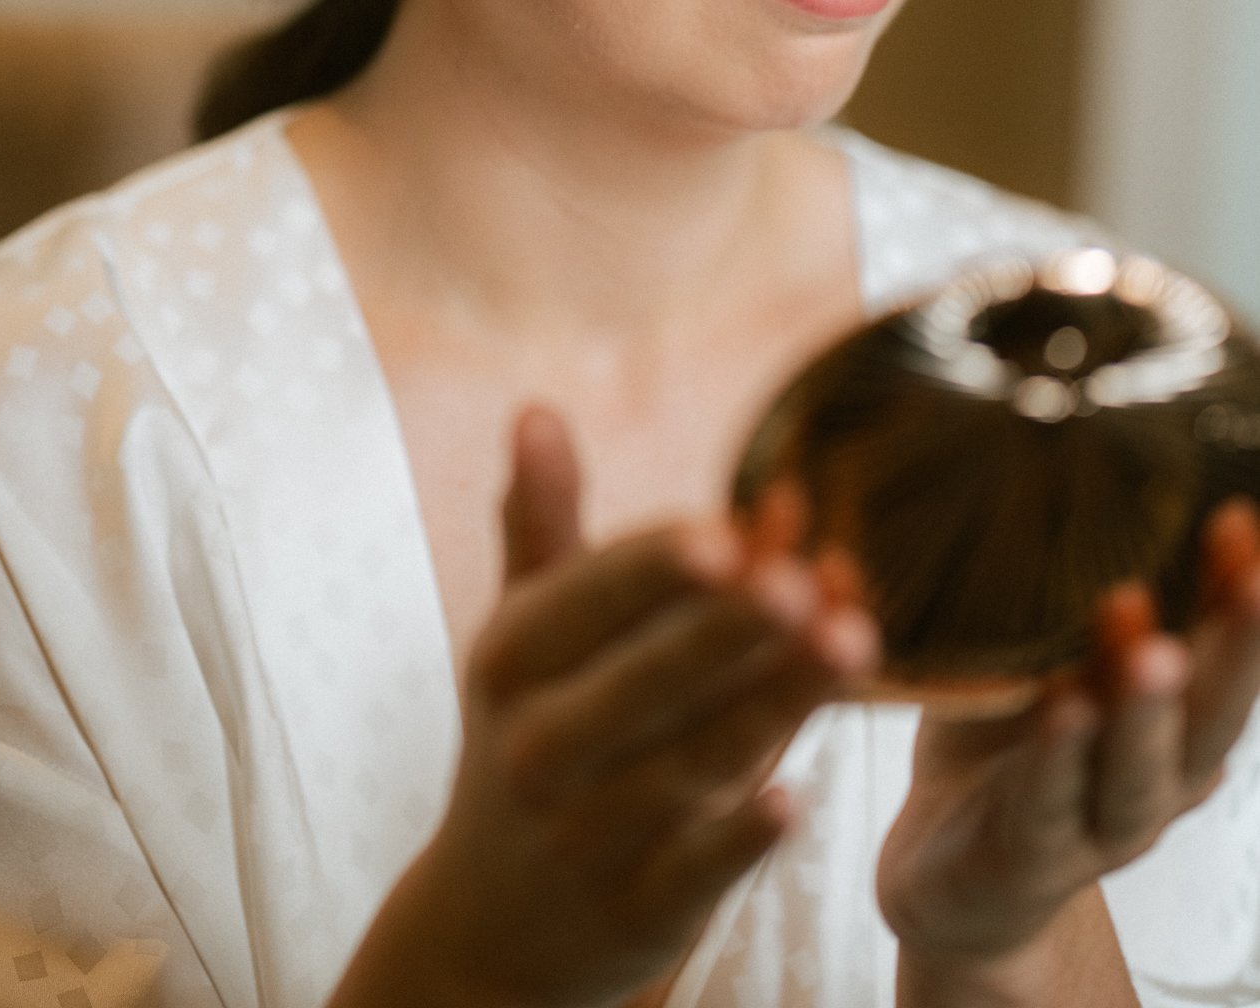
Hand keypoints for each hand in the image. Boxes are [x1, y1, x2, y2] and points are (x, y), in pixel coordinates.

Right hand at [342, 405, 878, 1007]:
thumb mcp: (521, 635)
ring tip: (850, 640)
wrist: (490, 931)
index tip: (730, 521)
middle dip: (724, 627)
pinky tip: (796, 796)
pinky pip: (695, 872)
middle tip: (798, 575)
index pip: (590, 598)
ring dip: (770, 702)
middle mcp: (539, 745)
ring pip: (690, 760)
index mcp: (513, 659)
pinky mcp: (638, 910)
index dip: (661, 563)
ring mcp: (586, 833)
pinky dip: (739, 839)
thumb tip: (537, 408)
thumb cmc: (529, 738)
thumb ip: (544, 523)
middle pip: (644, 678)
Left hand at [877, 499, 1259, 967]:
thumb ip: (1063, 596)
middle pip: (1210, 715)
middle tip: (1249, 574)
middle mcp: (1157, 779)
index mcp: (1172, 724)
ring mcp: (1100, 828)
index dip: (1239, 596)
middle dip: (1235, 643)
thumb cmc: (1008, 747)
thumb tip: (1057, 464)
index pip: (1220, 653)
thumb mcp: (1045, 658)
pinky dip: (1058, 758)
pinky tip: (1064, 709)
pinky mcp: (1031, 858)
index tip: (1241, 519)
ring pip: (1138, 771)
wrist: (951, 875)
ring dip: (1146, 708)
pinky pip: (1048, 807)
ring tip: (1153, 646)